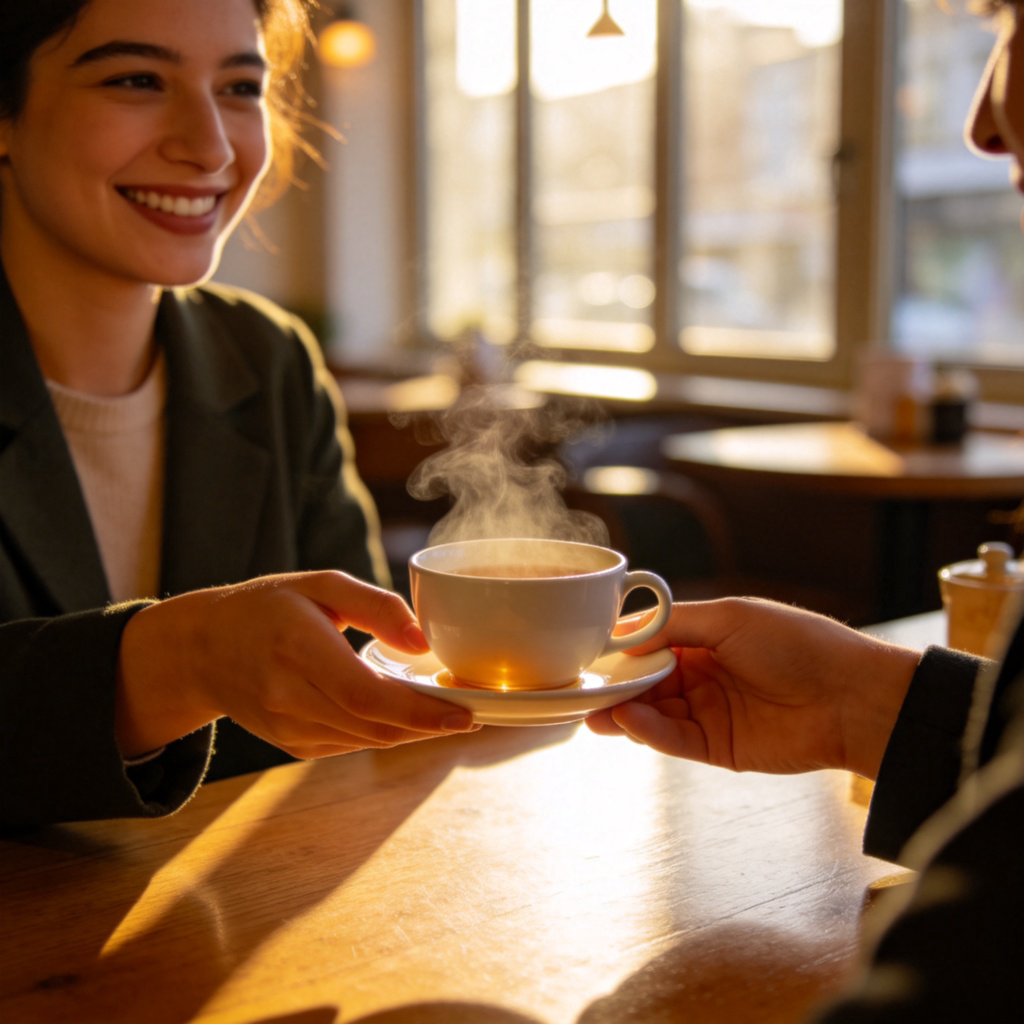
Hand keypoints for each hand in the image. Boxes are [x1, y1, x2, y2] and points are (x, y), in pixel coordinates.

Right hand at [115, 571, 476, 759]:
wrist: (202, 649)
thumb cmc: (266, 607)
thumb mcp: (320, 585)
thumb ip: (375, 606)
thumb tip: (422, 641)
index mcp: (298, 651)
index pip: (369, 696)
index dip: (422, 712)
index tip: (468, 714)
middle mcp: (290, 699)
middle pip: (377, 726)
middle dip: (432, 725)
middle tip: (477, 712)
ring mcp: (290, 730)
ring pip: (369, 741)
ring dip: (415, 731)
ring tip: (452, 712)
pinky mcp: (294, 746)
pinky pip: (353, 743)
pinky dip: (387, 732)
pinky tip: (409, 716)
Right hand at [587, 597, 920, 779]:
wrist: (852, 697)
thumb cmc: (798, 644)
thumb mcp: (730, 617)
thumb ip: (674, 623)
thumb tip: (623, 631)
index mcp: (705, 638)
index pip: (648, 643)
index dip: (619, 649)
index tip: (586, 653)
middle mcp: (702, 675)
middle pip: (644, 682)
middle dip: (613, 686)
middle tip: (580, 690)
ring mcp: (708, 712)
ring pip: (653, 713)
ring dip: (622, 712)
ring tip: (594, 711)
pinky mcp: (718, 748)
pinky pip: (674, 740)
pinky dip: (648, 732)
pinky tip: (629, 721)